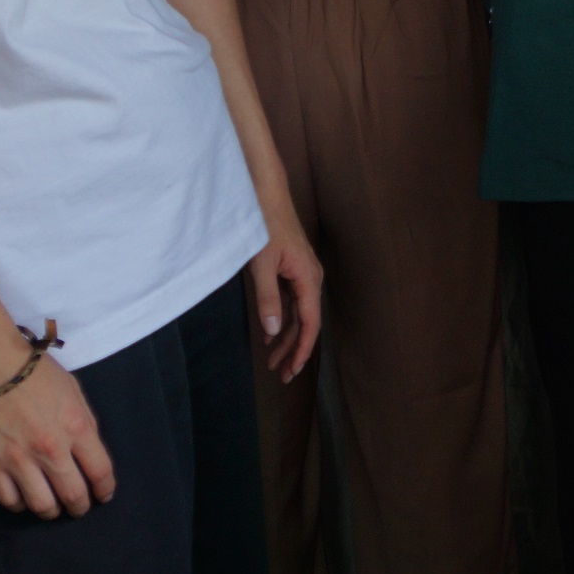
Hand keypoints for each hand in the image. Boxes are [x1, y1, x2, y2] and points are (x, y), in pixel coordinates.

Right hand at [0, 334, 113, 518]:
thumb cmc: (34, 372)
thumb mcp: (73, 391)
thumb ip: (83, 423)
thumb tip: (87, 451)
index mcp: (77, 427)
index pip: (100, 471)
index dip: (105, 489)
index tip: (104, 495)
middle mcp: (51, 449)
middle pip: (73, 494)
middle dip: (80, 506)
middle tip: (79, 508)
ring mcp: (19, 460)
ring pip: (41, 505)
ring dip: (51, 512)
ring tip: (52, 509)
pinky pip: (9, 500)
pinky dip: (20, 505)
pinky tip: (24, 500)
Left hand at [248, 216, 322, 383]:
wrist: (266, 197)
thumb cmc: (264, 228)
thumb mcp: (262, 266)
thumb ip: (268, 300)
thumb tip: (274, 332)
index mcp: (308, 279)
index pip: (310, 323)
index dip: (302, 350)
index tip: (292, 371)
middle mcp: (311, 279)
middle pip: (306, 322)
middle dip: (294, 350)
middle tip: (282, 376)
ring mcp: (303, 275)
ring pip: (299, 314)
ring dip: (287, 338)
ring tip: (273, 361)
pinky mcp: (293, 270)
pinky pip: (292, 302)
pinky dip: (282, 320)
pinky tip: (271, 334)